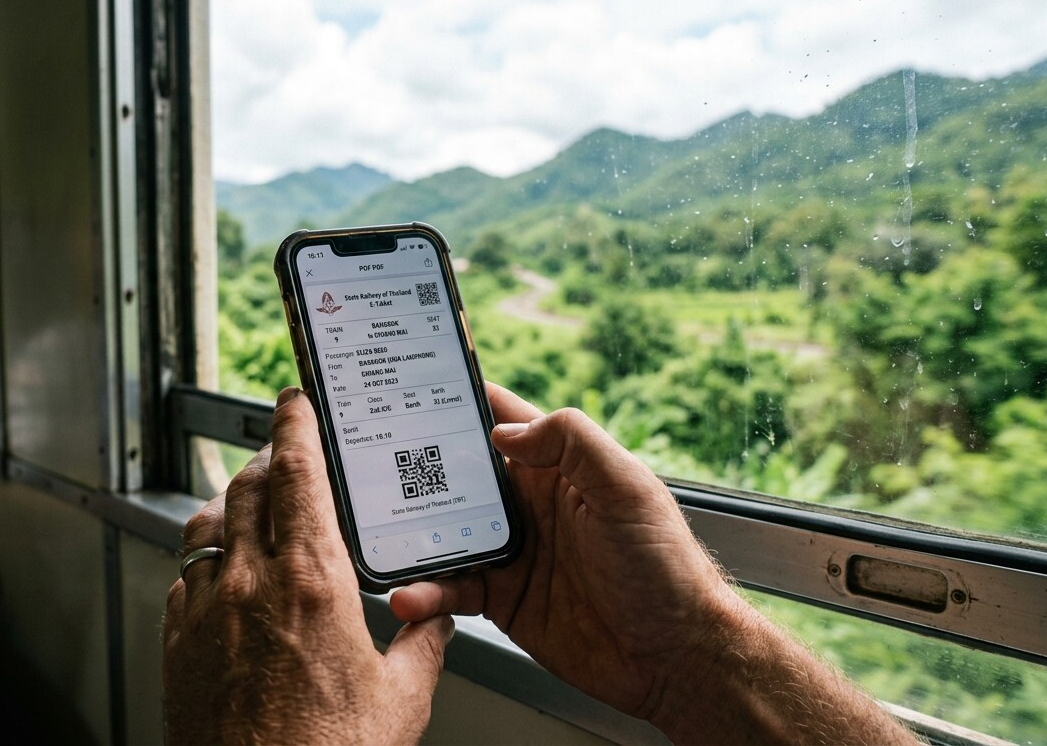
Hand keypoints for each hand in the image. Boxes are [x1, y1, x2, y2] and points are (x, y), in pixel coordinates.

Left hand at [163, 388, 454, 743]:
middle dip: (269, 457)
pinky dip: (207, 555)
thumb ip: (424, 646)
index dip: (295, 426)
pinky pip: (186, 574)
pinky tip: (225, 573)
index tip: (295, 402)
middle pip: (250, 486)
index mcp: (311, 581)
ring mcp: (206, 610)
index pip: (296, 474)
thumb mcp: (401, 701)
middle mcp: (250, 583)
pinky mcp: (178, 642)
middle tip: (287, 451)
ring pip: (209, 522)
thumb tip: (438, 621)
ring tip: (254, 502)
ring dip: (233, 500)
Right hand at [391, 383, 741, 721]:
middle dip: (416, 470)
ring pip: (445, 533)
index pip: (502, 418)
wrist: (675, 657)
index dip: (459, 401)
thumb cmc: (665, 568)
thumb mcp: (626, 487)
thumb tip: (505, 430)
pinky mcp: (503, 599)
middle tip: (371, 469)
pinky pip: (451, 589)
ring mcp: (513, 552)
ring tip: (382, 542)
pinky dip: (426, 592)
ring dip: (413, 536)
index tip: (411, 389)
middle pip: (459, 476)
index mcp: (559, 467)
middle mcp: (530, 505)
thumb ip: (572, 441)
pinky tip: (411, 596)